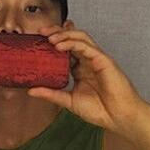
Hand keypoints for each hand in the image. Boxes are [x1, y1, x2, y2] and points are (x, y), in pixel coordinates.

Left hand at [30, 25, 144, 131]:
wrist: (118, 117)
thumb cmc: (100, 110)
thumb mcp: (68, 101)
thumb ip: (51, 94)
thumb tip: (30, 91)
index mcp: (80, 69)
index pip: (66, 49)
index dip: (53, 42)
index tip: (37, 41)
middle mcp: (88, 61)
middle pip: (72, 38)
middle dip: (56, 32)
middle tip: (41, 32)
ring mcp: (96, 59)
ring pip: (80, 38)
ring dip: (64, 34)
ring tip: (49, 37)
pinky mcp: (103, 60)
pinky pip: (87, 46)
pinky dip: (73, 43)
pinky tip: (60, 45)